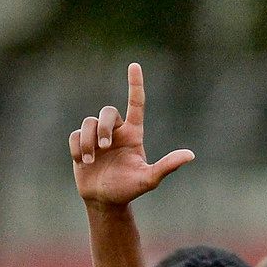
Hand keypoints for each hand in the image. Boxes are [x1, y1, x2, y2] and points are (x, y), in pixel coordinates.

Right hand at [69, 62, 195, 206]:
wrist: (105, 201)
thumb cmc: (129, 189)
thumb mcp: (149, 178)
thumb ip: (167, 166)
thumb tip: (190, 155)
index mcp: (133, 134)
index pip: (136, 104)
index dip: (135, 85)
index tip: (134, 65)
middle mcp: (116, 131)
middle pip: (107, 112)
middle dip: (103, 127)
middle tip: (104, 147)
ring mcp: (97, 136)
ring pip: (88, 123)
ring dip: (88, 142)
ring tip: (90, 161)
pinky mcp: (82, 143)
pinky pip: (76, 135)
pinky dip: (77, 148)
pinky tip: (82, 162)